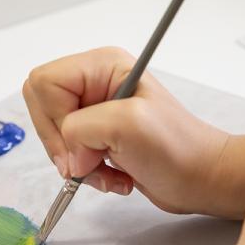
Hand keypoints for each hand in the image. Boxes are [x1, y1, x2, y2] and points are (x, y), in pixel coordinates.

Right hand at [23, 47, 229, 213]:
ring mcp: (96, 112)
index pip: (45, 83)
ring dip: (78, 163)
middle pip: (43, 109)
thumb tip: (69, 158)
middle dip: (61, 144)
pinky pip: (70, 155)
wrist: (201, 178)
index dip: (54, 118)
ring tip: (108, 173)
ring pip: (55, 137)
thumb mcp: (126, 124)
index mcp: (101, 66)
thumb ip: (79, 129)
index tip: (81, 145)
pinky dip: (88, 173)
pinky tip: (114, 177)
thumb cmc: (175, 147)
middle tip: (86, 163)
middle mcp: (95, 84)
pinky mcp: (99, 138)